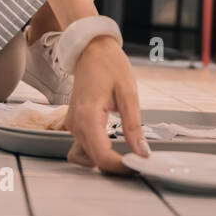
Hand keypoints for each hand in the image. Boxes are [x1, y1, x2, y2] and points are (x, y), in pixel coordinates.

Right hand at [63, 35, 149, 173]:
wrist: (92, 49)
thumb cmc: (110, 65)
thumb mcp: (128, 93)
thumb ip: (133, 126)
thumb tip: (142, 151)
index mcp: (88, 117)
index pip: (101, 156)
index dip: (120, 166)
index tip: (138, 165)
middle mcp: (76, 124)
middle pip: (93, 159)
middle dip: (115, 164)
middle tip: (138, 159)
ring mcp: (72, 124)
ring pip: (86, 156)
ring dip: (105, 159)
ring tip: (126, 152)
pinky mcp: (74, 123)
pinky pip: (83, 146)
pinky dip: (97, 151)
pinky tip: (113, 144)